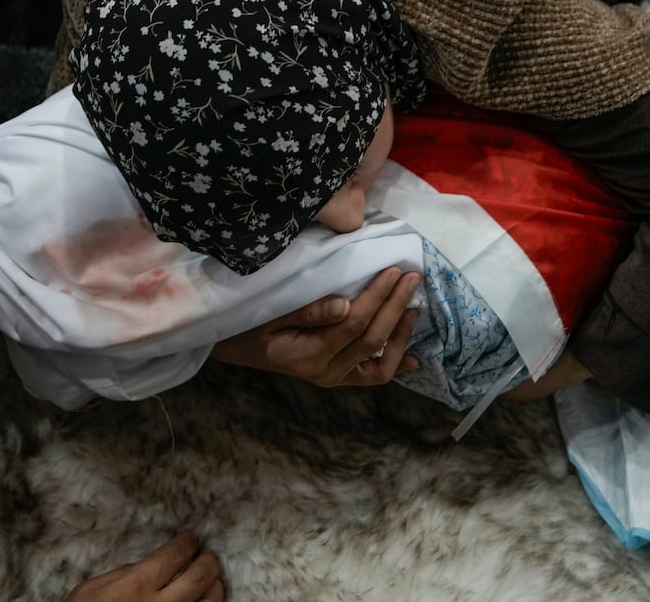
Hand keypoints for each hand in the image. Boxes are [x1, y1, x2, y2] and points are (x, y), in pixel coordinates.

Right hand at [65, 532, 223, 601]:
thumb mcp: (90, 590)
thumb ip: (122, 573)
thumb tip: (148, 565)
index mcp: (135, 587)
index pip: (174, 555)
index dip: (186, 543)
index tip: (190, 539)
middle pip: (199, 577)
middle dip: (208, 561)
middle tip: (208, 555)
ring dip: (216, 587)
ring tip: (214, 579)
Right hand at [210, 266, 421, 386]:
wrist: (233, 348)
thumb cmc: (249, 324)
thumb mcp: (271, 313)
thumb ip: (307, 311)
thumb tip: (344, 305)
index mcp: (309, 356)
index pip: (354, 324)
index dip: (377, 297)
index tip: (392, 270)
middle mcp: (326, 372)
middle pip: (372, 340)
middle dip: (395, 307)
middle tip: (411, 277)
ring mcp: (334, 378)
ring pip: (379, 363)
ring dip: (401, 335)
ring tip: (414, 308)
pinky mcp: (338, 377)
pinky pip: (372, 376)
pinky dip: (395, 366)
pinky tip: (416, 359)